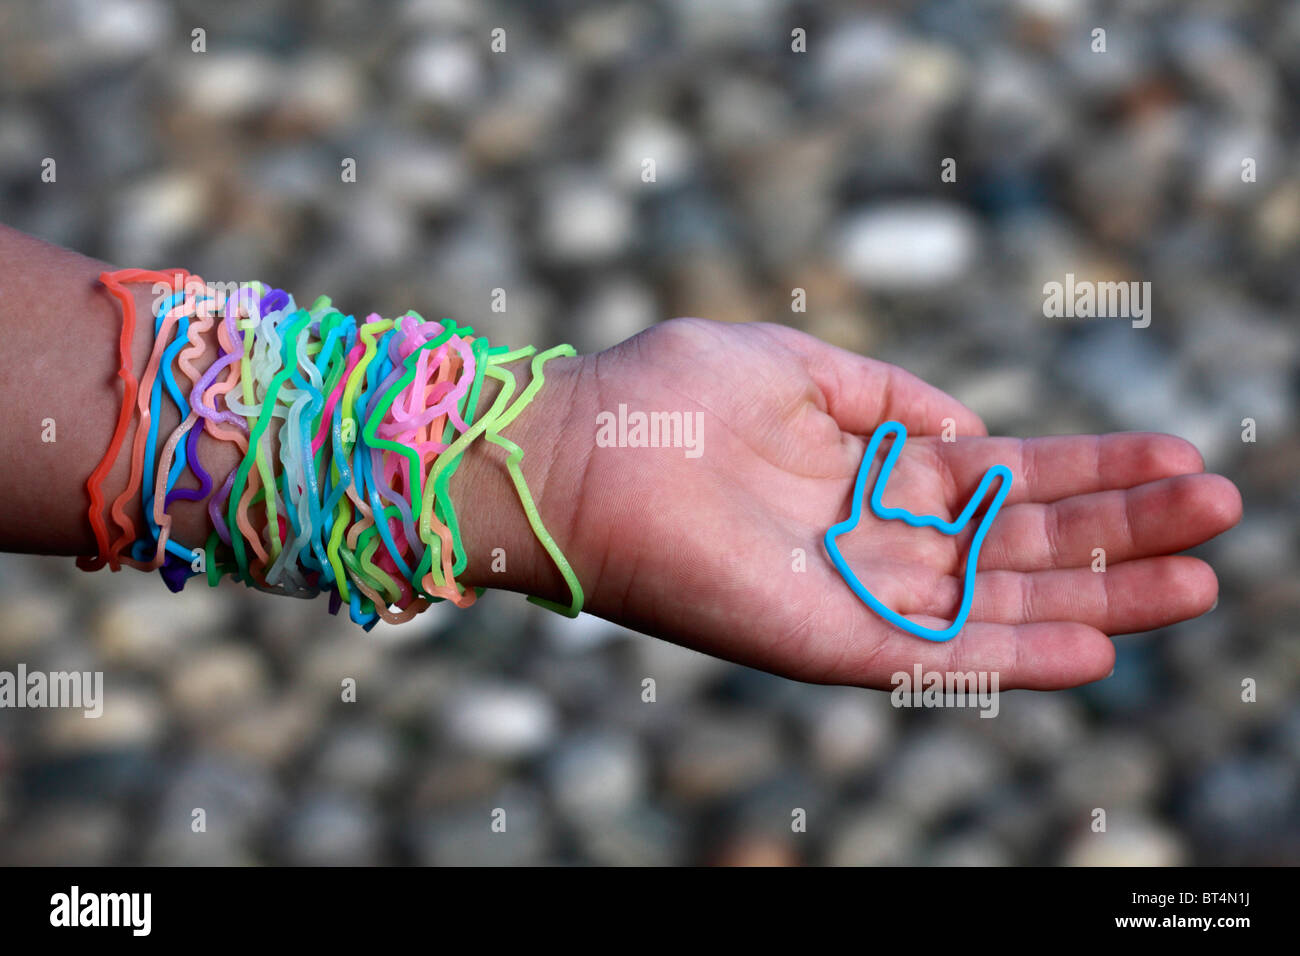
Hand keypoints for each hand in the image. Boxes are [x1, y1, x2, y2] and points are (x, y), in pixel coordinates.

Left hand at [474, 318, 1241, 690]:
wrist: (575, 449)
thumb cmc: (665, 394)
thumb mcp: (793, 369)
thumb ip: (884, 395)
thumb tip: (971, 428)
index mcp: (871, 476)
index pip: (1003, 483)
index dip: (1089, 473)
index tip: (1173, 456)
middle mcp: (873, 543)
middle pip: (1019, 546)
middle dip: (1119, 531)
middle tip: (1218, 512)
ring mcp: (852, 596)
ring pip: (996, 606)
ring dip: (1098, 596)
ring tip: (1195, 579)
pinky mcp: (820, 641)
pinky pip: (934, 657)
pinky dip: (1014, 656)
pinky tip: (1096, 643)